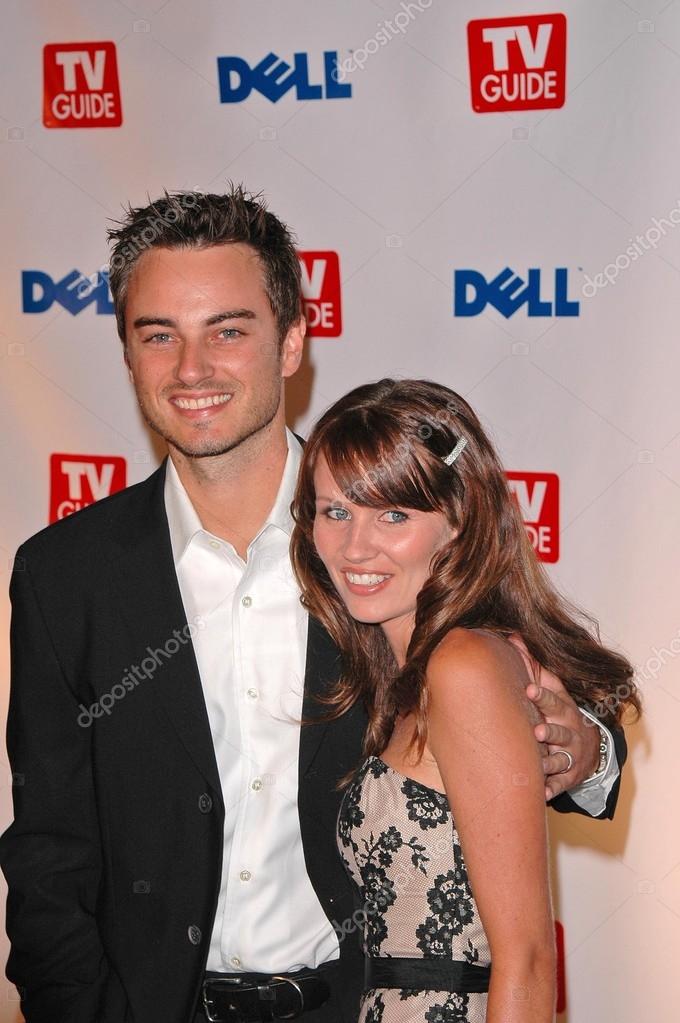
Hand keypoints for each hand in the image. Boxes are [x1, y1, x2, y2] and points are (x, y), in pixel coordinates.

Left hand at [507, 634, 599, 799]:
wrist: (588, 748)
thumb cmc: (560, 712)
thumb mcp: (554, 691)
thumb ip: (533, 666)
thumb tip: (513, 636)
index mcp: (564, 710)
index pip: (553, 701)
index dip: (542, 696)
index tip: (528, 690)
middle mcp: (569, 733)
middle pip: (560, 732)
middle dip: (551, 732)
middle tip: (538, 732)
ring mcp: (570, 756)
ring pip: (561, 759)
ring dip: (551, 762)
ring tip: (541, 764)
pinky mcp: (567, 778)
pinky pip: (559, 785)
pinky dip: (552, 790)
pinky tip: (543, 794)